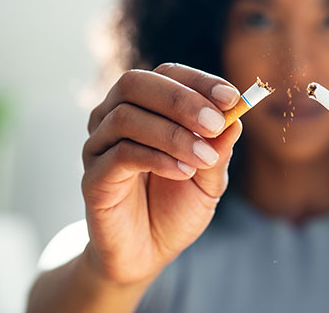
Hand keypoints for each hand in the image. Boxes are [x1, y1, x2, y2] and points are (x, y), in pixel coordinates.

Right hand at [81, 64, 242, 283]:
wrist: (147, 254)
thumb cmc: (176, 208)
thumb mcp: (209, 179)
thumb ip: (218, 150)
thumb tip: (235, 119)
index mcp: (146, 108)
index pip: (167, 74)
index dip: (199, 82)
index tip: (231, 98)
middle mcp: (114, 117)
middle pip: (135, 83)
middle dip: (181, 100)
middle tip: (215, 123)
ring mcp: (99, 146)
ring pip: (126, 116)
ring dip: (173, 134)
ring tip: (204, 158)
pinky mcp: (93, 177)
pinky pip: (120, 154)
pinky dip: (157, 158)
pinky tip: (183, 172)